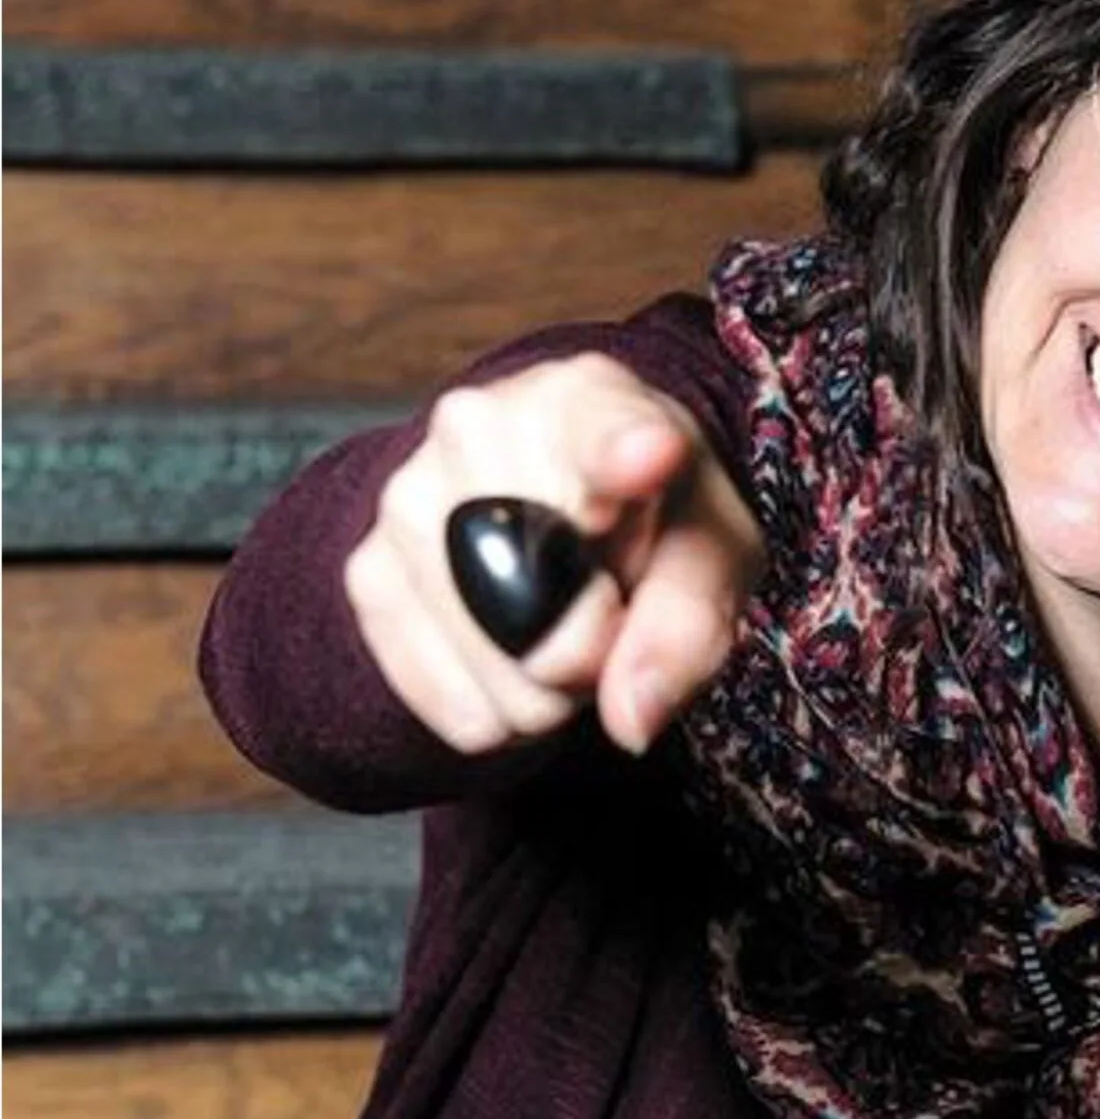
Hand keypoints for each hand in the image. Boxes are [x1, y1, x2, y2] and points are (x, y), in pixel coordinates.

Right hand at [344, 353, 762, 756]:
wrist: (567, 507)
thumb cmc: (656, 519)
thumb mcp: (713, 555)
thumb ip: (689, 625)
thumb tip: (631, 717)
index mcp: (587, 400)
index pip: (601, 430)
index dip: (622, 454)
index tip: (651, 455)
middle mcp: (477, 426)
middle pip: (545, 596)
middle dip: (594, 647)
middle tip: (614, 612)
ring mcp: (407, 495)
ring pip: (490, 663)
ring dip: (545, 690)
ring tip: (568, 631)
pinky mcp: (367, 570)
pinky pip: (440, 693)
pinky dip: (495, 713)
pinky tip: (517, 666)